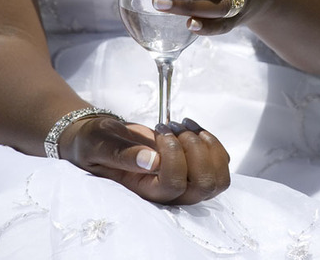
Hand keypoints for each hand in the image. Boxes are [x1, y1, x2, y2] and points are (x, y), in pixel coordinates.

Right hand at [64, 116, 230, 203]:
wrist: (105, 139)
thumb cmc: (98, 143)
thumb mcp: (100, 145)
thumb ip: (122, 154)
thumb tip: (152, 161)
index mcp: (145, 191)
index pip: (174, 186)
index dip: (174, 157)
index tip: (160, 132)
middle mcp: (170, 193)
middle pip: (204, 185)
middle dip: (196, 150)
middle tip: (174, 128)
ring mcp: (186, 182)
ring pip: (218, 178)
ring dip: (207, 146)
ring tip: (184, 126)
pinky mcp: (196, 168)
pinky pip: (221, 162)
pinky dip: (212, 141)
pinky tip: (191, 127)